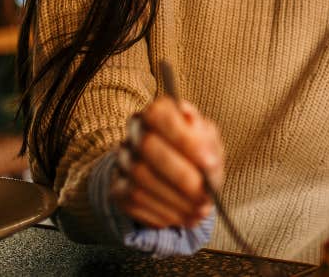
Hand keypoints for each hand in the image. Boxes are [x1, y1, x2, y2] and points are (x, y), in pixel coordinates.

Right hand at [111, 96, 224, 228]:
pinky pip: (134, 202)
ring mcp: (122, 161)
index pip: (160, 116)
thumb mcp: (209, 140)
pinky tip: (184, 217)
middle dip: (182, 176)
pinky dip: (164, 213)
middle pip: (148, 148)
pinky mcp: (117, 190)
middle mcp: (134, 132)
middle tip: (206, 196)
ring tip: (201, 211)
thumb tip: (197, 133)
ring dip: (175, 200)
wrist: (173, 173)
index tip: (211, 162)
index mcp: (157, 112)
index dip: (185, 139)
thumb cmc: (197, 152)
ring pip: (140, 179)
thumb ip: (205, 138)